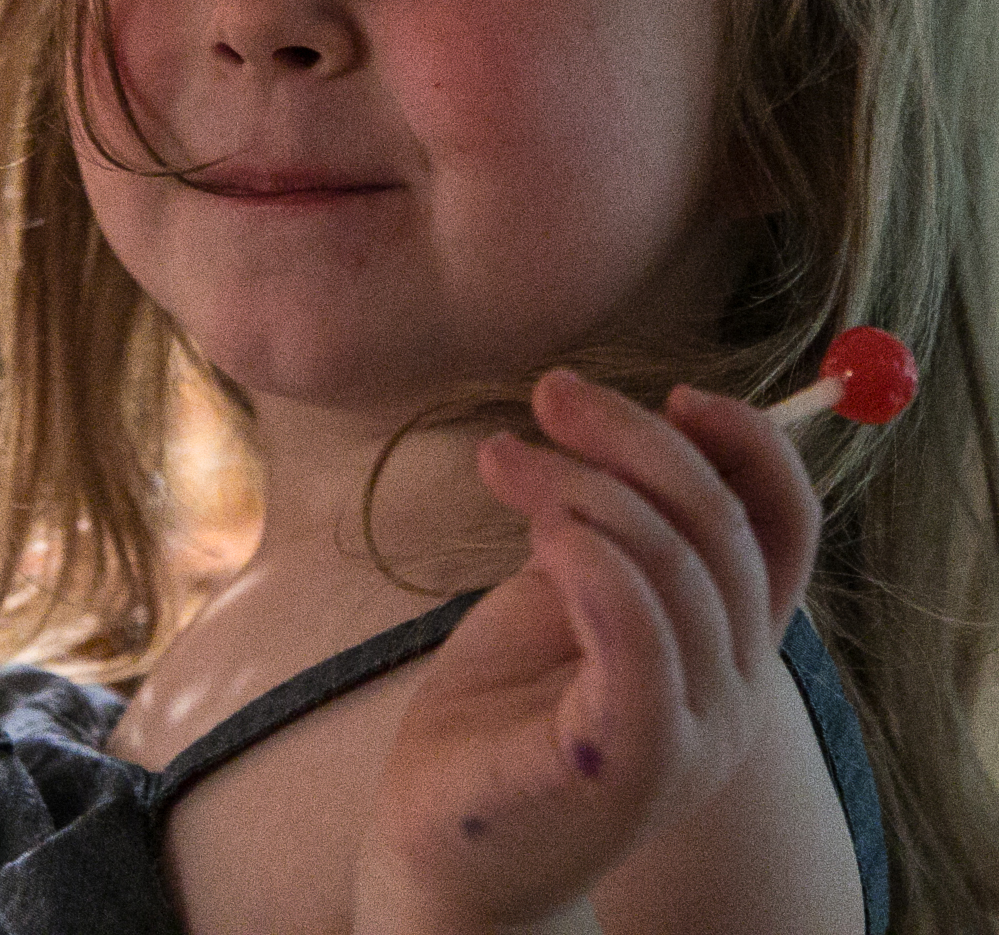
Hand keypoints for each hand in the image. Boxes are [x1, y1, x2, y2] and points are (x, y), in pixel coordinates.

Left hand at [352, 371, 821, 933]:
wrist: (445, 841)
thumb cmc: (508, 707)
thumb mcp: (575, 588)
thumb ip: (623, 523)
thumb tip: (651, 413)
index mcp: (730, 639)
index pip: (786, 524)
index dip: (751, 444)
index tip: (678, 390)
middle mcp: (734, 688)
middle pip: (725, 526)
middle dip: (634, 438)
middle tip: (551, 393)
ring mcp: (693, 732)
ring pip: (674, 566)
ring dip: (583, 489)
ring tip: (503, 464)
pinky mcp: (631, 763)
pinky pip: (637, 634)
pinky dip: (593, 560)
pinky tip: (538, 533)